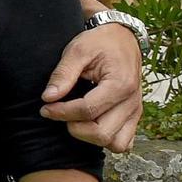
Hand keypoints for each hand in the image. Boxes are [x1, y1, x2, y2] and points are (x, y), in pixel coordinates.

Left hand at [41, 22, 141, 151]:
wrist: (122, 37)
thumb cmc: (100, 42)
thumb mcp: (77, 50)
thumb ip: (63, 74)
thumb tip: (48, 97)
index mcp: (120, 84)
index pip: (87, 111)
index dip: (61, 113)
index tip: (46, 107)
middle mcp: (132, 101)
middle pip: (101, 133)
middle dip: (75, 128)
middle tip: (60, 113)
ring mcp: (135, 111)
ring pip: (116, 144)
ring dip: (91, 137)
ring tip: (76, 120)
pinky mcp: (134, 116)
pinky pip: (124, 142)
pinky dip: (107, 140)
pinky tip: (90, 125)